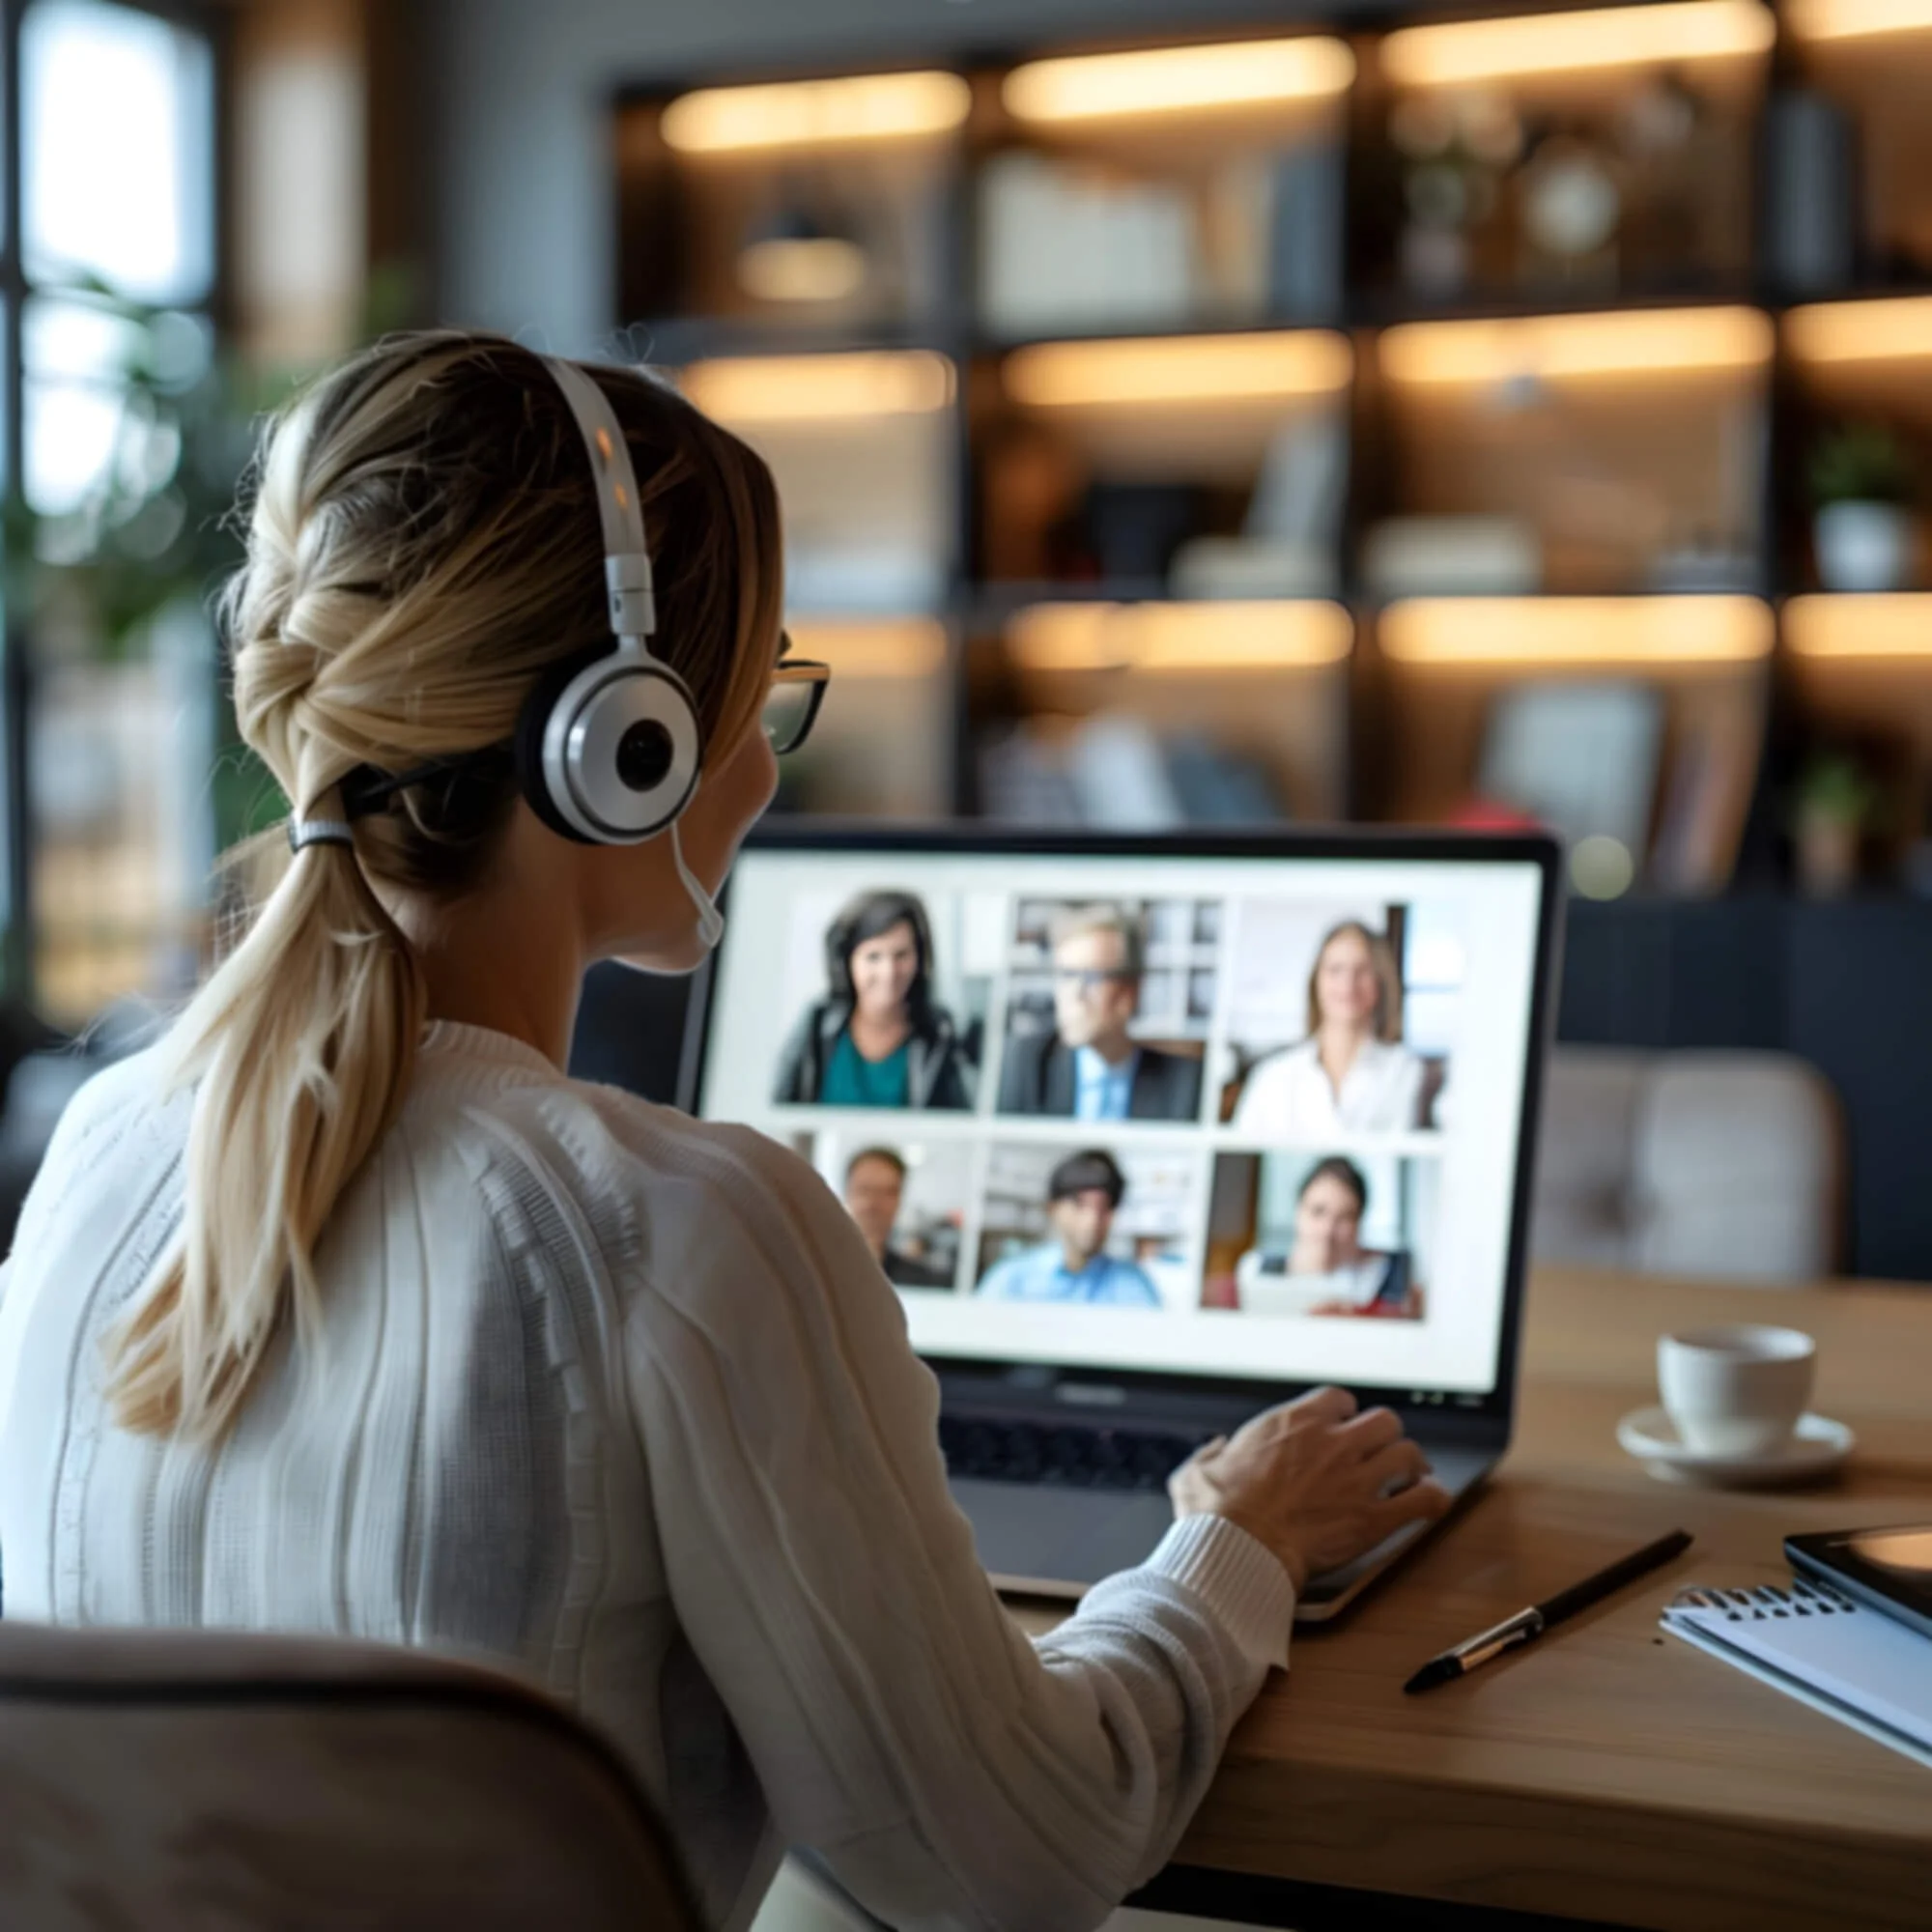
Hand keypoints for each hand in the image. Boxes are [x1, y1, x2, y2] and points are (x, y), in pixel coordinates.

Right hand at [1167, 1387, 1452, 1593]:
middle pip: (1384, 1420)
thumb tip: (1216, 1450)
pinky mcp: (1374, 1518)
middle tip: (1381, 1455)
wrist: (1239, 1548)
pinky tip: (1429, 1504)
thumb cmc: (1217, 1513)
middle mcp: (1334, 1443)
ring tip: (1410, 1478)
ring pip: (1408, 1453)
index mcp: (1294, 1423)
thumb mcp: (1195, 1471)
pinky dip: (1432, 1500)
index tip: (1341, 1429)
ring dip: (1412, 1465)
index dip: (1344, 1414)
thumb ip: (1209, 1455)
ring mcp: (1358, 1479)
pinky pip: (1423, 1500)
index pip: (1339, 1399)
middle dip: (1384, 1436)